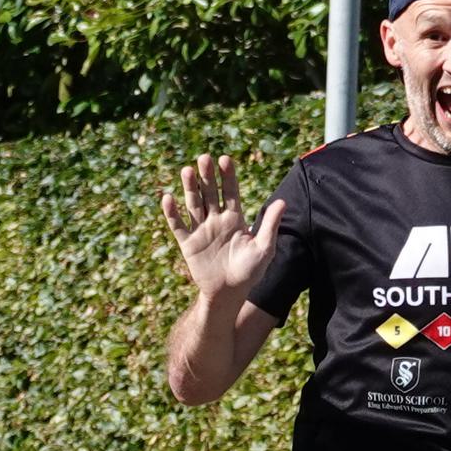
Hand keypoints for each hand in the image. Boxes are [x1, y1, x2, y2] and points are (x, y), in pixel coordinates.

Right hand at [161, 154, 283, 302]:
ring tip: (186, 170)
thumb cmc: (250, 272)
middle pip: (210, 193)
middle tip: (204, 158)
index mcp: (235, 218)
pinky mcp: (188, 243)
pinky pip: (178, 225)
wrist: (229, 293)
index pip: (231, 192)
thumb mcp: (264, 249)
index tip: (225, 159)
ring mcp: (201, 230)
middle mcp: (216, 220)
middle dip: (207, 176)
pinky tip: (168, 198)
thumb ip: (270, 225)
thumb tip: (282, 202)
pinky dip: (172, 213)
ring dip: (189, 187)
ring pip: (193, 204)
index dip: (227, 176)